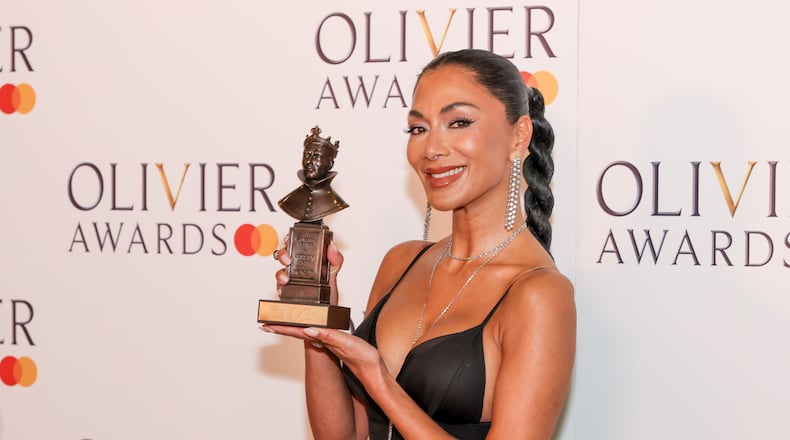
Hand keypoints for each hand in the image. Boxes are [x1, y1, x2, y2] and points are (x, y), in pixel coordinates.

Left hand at [262, 324, 385, 382]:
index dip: (281, 328)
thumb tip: (308, 330)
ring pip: (308, 333)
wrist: (376, 377)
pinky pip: (319, 334)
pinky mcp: (337, 346)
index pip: (297, 332)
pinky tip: (312, 326)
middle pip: (299, 332)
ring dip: (296, 326)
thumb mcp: (346, 345)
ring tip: (285, 319)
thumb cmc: (363, 361)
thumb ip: (328, 336)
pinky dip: (311, 327)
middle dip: (284, 326)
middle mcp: (323, 344)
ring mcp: (329, 346)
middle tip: (269, 320)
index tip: (265, 324)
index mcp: (323, 342)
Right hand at [273, 234, 343, 304]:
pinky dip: (281, 289)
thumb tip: (332, 247)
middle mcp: (295, 267)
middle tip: (288, 259)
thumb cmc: (327, 289)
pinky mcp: (287, 292)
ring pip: (279, 272)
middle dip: (283, 255)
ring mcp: (290, 280)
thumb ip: (335, 258)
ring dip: (280, 274)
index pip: (294, 244)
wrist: (326, 308)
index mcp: (305, 258)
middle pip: (283, 256)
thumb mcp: (334, 271)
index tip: (289, 239)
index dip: (289, 239)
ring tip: (286, 278)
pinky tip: (286, 289)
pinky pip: (280, 289)